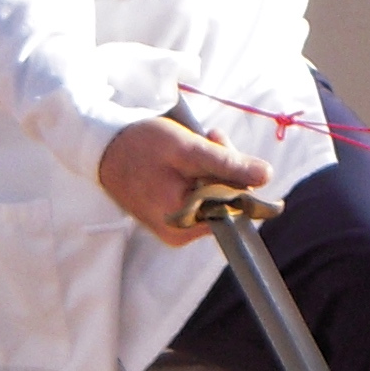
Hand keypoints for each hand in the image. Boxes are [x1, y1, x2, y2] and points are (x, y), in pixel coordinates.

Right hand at [98, 117, 270, 248]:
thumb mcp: (186, 149)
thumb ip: (226, 164)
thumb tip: (266, 176)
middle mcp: (181, 234)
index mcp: (184, 225)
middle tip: (210, 136)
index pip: (236, 205)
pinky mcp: (171, 216)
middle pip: (226, 202)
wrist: (102, 147)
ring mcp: (175, 226)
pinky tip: (189, 155)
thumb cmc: (139, 146)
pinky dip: (199, 173)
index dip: (236, 174)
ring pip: (215, 196)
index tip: (220, 144)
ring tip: (198, 140)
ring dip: (213, 167)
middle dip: (224, 166)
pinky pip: (200, 196)